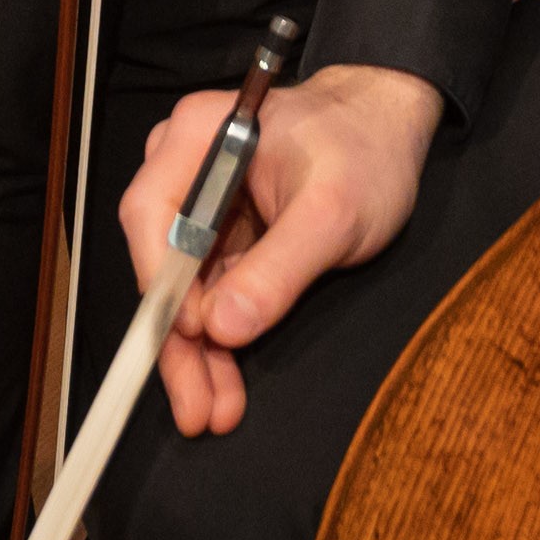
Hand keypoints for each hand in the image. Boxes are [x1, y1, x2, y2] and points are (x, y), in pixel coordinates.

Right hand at [121, 64, 441, 438]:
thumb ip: (279, 266)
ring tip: (210, 412)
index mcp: (200, 137)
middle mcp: (186, 165)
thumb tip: (223, 326)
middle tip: (194, 407)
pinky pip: (211, 291)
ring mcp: (202, 201)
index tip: (194, 334)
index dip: (165, 282)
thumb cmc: (364, 151)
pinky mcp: (223, 232)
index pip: (153, 215)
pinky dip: (220, 337)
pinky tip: (224, 386)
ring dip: (197, 353)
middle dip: (178, 340)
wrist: (387, 127)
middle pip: (162, 261)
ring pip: (185, 288)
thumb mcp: (334, 212)